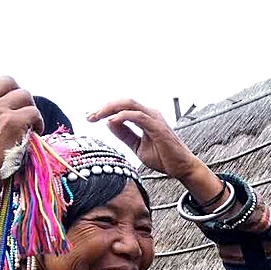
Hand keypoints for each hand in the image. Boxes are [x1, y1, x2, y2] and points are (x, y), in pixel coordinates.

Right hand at [0, 77, 43, 190]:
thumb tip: (0, 108)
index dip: (1, 95)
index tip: (7, 107)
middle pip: (7, 81)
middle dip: (17, 95)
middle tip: (21, 111)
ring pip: (24, 94)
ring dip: (29, 108)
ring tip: (29, 123)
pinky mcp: (12, 121)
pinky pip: (33, 112)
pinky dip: (37, 122)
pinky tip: (35, 132)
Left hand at [87, 99, 204, 182]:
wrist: (181, 168)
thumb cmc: (163, 157)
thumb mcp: (137, 146)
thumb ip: (124, 134)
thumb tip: (109, 123)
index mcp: (144, 117)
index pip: (121, 107)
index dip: (104, 110)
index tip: (90, 118)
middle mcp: (149, 113)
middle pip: (122, 101)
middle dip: (103, 107)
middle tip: (88, 116)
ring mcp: (154, 118)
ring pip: (128, 104)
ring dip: (110, 109)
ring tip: (96, 117)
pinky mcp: (157, 126)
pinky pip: (137, 116)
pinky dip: (123, 116)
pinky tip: (111, 121)